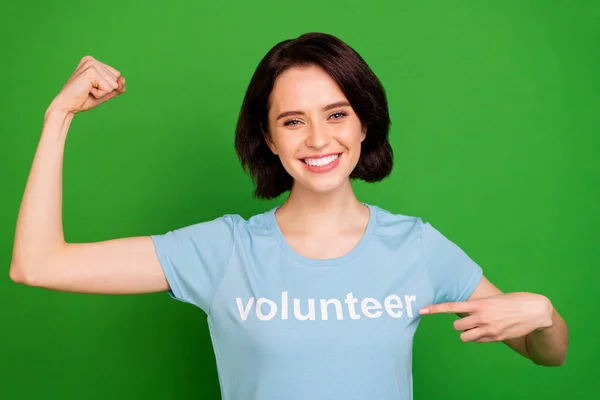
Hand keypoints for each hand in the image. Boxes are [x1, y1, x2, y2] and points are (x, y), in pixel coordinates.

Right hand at [48, 55, 125, 115]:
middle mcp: (91, 60)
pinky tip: (87, 91)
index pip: (116, 75)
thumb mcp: (105, 93)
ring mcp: (90, 64)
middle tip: (88, 90)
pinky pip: (108, 88)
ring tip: (87, 90)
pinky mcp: (90, 72)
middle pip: (116, 78)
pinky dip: (100, 94)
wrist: (67, 106)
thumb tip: (122, 79)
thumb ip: (117, 87)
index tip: (91, 88)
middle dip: (106, 89)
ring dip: (102, 92)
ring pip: (113, 84)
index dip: (108, 87)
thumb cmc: (83, 99)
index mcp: (93, 62)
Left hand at [419, 292, 553, 342]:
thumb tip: (466, 312)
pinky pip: (478, 341)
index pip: (452, 306)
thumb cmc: (513, 301)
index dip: (435, 308)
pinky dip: (478, 337)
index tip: (421, 309)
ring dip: (467, 333)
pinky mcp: (496, 338)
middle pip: (456, 326)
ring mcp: (489, 329)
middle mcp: (482, 317)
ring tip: (478, 326)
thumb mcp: (494, 299)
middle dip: (459, 324)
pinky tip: (489, 330)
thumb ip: (478, 306)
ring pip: (464, 337)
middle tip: (469, 320)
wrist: (536, 311)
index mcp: (479, 304)